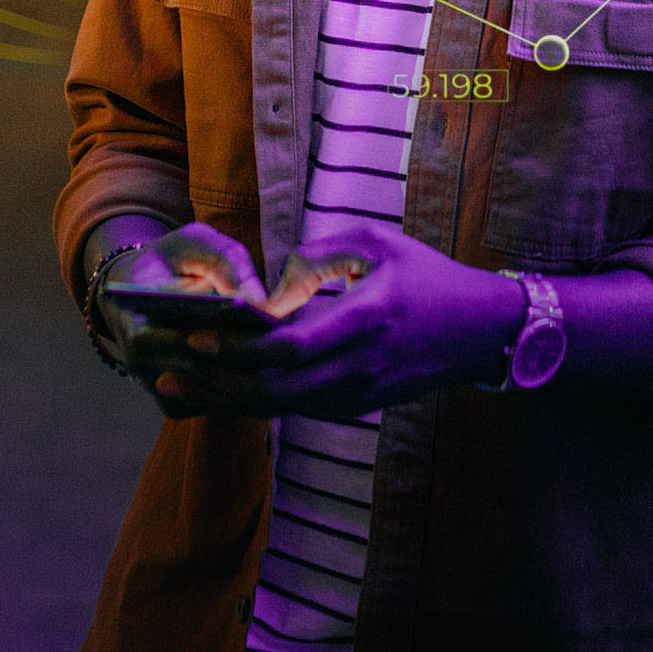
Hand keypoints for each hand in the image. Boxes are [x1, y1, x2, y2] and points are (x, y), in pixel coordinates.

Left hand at [131, 217, 520, 419]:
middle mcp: (359, 366)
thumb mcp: (379, 243)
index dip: (237, 347)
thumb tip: (270, 279)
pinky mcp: (357, 406)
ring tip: (182, 377)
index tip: (196, 333)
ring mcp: (359, 393)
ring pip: (278, 408)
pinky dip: (254, 400)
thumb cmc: (428, 277)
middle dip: (216, 379)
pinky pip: (295, 408)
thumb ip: (320, 253)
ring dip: (227, 396)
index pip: (287, 348)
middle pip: (271, 391)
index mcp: (365, 320)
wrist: (481, 331)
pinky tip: (221, 386)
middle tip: (170, 362)